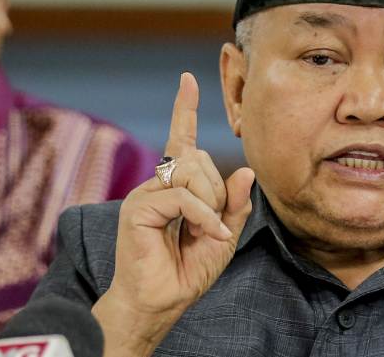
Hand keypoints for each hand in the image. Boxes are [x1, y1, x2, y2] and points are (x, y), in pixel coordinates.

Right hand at [93, 72, 254, 355]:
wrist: (161, 303)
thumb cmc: (188, 270)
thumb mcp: (223, 235)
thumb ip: (235, 204)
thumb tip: (245, 171)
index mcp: (176, 185)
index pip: (181, 138)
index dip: (184, 108)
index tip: (188, 79)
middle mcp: (158, 183)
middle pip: (199, 159)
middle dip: (218, 192)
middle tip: (213, 225)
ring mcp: (145, 194)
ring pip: (192, 173)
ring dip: (211, 204)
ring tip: (206, 232)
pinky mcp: (138, 208)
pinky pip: (182, 197)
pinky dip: (203, 216)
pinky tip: (207, 235)